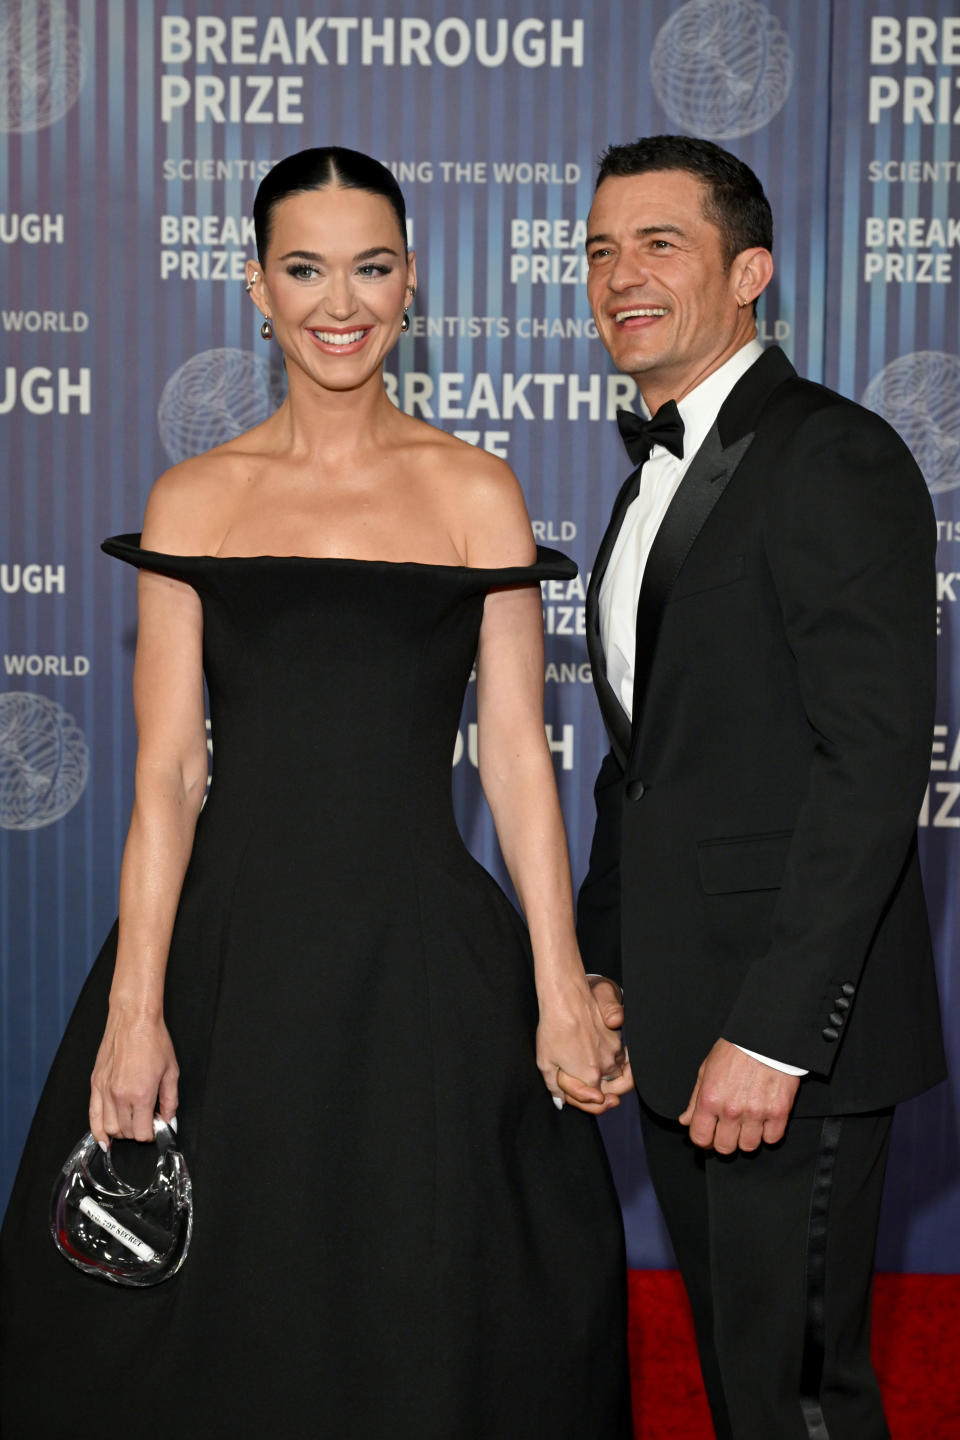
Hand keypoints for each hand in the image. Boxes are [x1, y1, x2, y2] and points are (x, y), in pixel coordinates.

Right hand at [89, 1006, 178, 1145]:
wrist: (134, 1019)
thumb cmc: (153, 1039)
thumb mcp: (171, 1071)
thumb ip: (170, 1100)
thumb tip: (168, 1118)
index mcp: (141, 1094)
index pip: (142, 1132)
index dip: (150, 1134)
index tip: (155, 1127)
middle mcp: (120, 1095)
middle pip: (125, 1132)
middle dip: (137, 1132)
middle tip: (145, 1123)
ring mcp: (104, 1090)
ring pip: (109, 1128)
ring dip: (120, 1132)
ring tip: (130, 1125)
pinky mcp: (95, 1083)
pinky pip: (92, 1116)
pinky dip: (98, 1131)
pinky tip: (104, 1140)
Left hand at [544, 976, 632, 1114]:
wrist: (566, 998)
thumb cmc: (554, 1029)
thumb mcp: (546, 1062)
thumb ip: (554, 1087)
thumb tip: (560, 1102)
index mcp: (590, 1076)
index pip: (593, 1102)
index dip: (580, 1099)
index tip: (570, 1092)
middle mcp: (607, 1065)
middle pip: (609, 1091)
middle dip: (600, 1095)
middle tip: (592, 1094)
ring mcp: (615, 1051)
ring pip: (616, 1074)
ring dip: (607, 1078)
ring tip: (588, 1069)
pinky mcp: (617, 1038)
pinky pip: (619, 1058)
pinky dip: (610, 1061)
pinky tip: (595, 1055)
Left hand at [679, 1038, 799, 1152]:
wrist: (766, 1037)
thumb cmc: (735, 1050)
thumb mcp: (706, 1069)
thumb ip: (694, 1099)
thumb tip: (685, 1120)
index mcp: (710, 1099)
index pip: (700, 1138)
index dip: (703, 1140)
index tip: (708, 1136)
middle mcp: (731, 1110)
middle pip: (725, 1148)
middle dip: (725, 1141)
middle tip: (729, 1130)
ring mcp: (756, 1113)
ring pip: (749, 1146)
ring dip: (747, 1137)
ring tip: (748, 1122)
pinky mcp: (778, 1112)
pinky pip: (772, 1139)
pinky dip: (768, 1133)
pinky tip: (764, 1119)